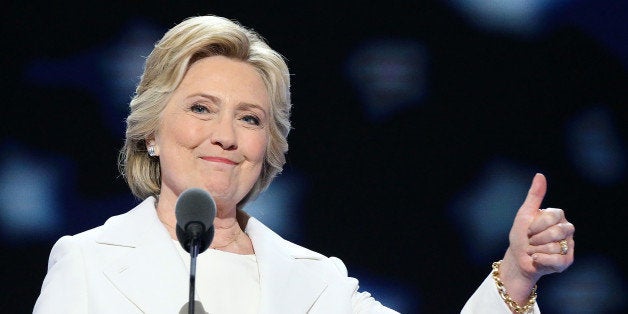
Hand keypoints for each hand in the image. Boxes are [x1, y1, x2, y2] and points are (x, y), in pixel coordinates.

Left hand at [500, 173, 574, 303]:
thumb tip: (540, 175)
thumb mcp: (525, 214)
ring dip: (537, 250)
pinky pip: (557, 260)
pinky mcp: (567, 261)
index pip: (554, 216)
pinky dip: (542, 260)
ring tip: (534, 250)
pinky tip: (537, 259)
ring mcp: (569, 246)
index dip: (537, 224)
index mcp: (558, 217)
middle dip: (537, 238)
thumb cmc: (521, 236)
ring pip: (555, 247)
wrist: (517, 259)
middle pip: (557, 231)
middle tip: (531, 241)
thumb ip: (534, 195)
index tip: (529, 229)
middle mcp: (566, 230)